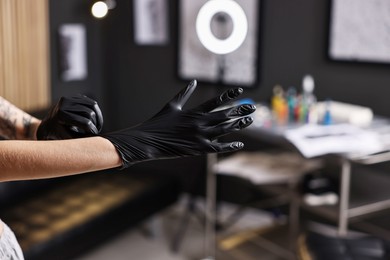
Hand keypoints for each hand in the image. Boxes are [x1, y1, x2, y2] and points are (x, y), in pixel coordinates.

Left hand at [37, 95, 102, 139]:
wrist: (50, 124)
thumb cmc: (60, 134)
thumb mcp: (70, 139)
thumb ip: (83, 138)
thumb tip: (99, 137)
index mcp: (61, 115)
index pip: (85, 123)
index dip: (93, 130)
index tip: (95, 135)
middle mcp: (64, 103)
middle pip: (90, 113)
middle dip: (96, 123)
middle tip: (97, 130)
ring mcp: (70, 97)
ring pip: (93, 105)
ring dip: (98, 117)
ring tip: (98, 125)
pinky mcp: (75, 96)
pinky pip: (91, 102)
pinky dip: (96, 111)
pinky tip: (94, 119)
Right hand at [102, 80, 255, 167]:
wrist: (149, 141)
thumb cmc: (159, 122)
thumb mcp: (172, 106)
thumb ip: (184, 94)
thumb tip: (193, 81)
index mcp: (194, 112)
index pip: (216, 101)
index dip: (229, 95)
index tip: (241, 90)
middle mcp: (200, 123)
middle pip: (225, 115)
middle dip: (240, 110)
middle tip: (253, 107)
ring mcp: (200, 137)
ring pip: (225, 130)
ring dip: (239, 125)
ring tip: (249, 121)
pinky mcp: (199, 149)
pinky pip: (218, 147)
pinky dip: (230, 145)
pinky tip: (240, 143)